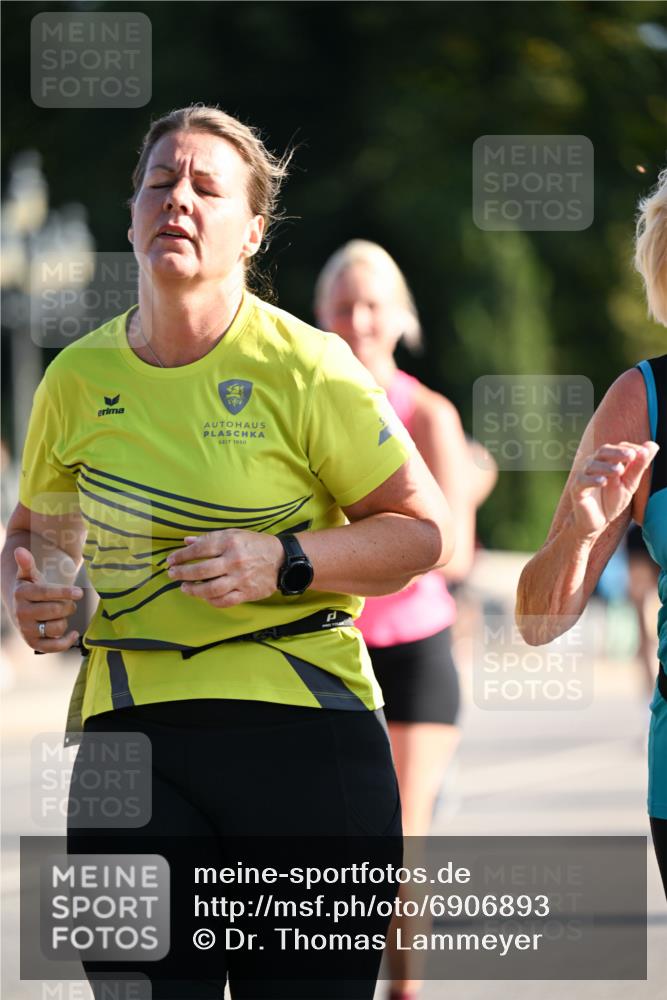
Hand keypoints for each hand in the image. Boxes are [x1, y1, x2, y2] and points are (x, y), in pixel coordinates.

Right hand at [12, 547, 82, 650]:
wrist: (21, 609)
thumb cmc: (31, 588)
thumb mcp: (29, 575)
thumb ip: (27, 564)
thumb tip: (20, 550)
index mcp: (22, 593)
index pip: (46, 592)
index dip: (64, 592)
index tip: (80, 593)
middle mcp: (22, 613)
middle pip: (55, 610)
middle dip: (68, 606)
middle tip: (70, 603)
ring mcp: (27, 630)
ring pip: (57, 627)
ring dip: (65, 620)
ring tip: (62, 615)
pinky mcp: (33, 643)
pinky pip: (53, 647)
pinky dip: (66, 642)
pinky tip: (74, 633)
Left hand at [165, 530, 283, 607]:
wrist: (283, 560)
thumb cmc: (256, 545)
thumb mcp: (235, 534)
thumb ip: (210, 538)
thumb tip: (187, 541)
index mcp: (230, 542)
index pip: (200, 549)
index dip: (182, 556)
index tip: (171, 560)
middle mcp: (234, 561)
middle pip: (202, 570)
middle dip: (182, 573)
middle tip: (172, 574)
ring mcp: (241, 579)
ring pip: (211, 589)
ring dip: (193, 590)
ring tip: (184, 588)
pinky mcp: (247, 593)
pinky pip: (224, 601)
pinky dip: (211, 601)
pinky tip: (204, 597)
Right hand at [570, 440, 658, 537]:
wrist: (597, 521)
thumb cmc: (612, 500)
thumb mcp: (629, 483)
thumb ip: (638, 466)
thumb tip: (653, 446)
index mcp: (607, 460)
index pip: (618, 447)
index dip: (629, 449)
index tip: (642, 453)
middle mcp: (594, 464)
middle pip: (603, 451)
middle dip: (617, 452)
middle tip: (631, 456)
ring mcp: (583, 475)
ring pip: (591, 465)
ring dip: (606, 466)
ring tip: (619, 470)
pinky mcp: (576, 489)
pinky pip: (582, 481)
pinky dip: (592, 480)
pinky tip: (603, 482)